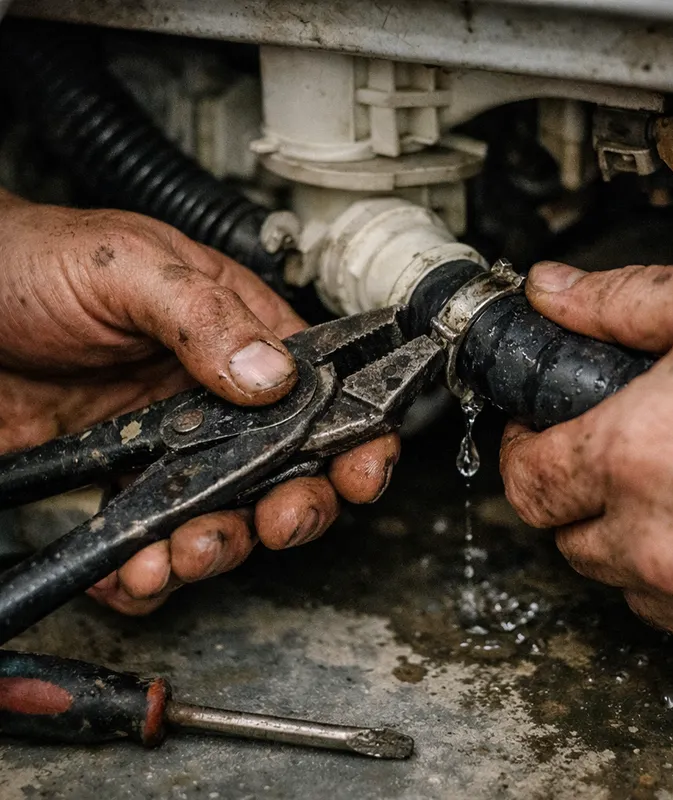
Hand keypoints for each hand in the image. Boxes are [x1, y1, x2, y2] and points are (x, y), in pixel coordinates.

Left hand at [0, 190, 398, 613]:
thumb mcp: (128, 267)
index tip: (362, 470)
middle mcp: (218, 400)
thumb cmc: (36, 264)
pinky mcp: (120, 484)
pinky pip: (150, 543)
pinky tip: (134, 569)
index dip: (355, 435)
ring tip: (183, 550)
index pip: (323, 392)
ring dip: (220, 548)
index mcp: (239, 335)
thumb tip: (272, 373)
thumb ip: (204, 314)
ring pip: (227, 518)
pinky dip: (148, 575)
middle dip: (296, 507)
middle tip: (279, 519)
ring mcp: (173, 447)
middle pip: (291, 470)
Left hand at [500, 257, 672, 677]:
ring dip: (635, 545)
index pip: (526, 481)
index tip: (535, 439)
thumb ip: (621, 302)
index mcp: (636, 458)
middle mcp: (662, 543)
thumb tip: (551, 292)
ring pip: (627, 586)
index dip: (522, 454)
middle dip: (577, 499)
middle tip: (612, 461)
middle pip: (569, 539)